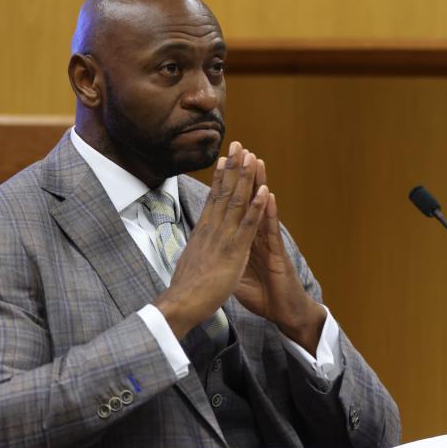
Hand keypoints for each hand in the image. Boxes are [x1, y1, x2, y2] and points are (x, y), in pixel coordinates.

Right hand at [153, 141, 268, 338]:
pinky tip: (264, 191)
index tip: (225, 158)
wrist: (182, 303)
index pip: (213, 198)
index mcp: (203, 231)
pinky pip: (248, 225)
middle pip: (224, 192)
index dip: (220, 177)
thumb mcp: (190, 261)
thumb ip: (197, 248)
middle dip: (233, 167)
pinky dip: (257, 207)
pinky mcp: (234, 251)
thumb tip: (195, 242)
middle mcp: (212, 229)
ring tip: (252, 157)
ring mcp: (223, 238)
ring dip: (245, 179)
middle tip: (239, 144)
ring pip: (236, 202)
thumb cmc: (185, 289)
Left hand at [235, 159, 325, 354]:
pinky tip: (267, 195)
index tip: (221, 163)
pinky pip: (271, 231)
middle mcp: (257, 236)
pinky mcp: (278, 254)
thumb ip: (226, 260)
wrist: (284, 312)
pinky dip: (269, 213)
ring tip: (256, 161)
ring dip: (259, 184)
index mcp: (244, 239)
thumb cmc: (263, 294)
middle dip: (243, 174)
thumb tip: (210, 253)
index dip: (227, 185)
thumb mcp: (235, 276)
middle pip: (248, 199)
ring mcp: (268, 242)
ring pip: (262, 208)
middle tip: (240, 149)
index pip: (235, 206)